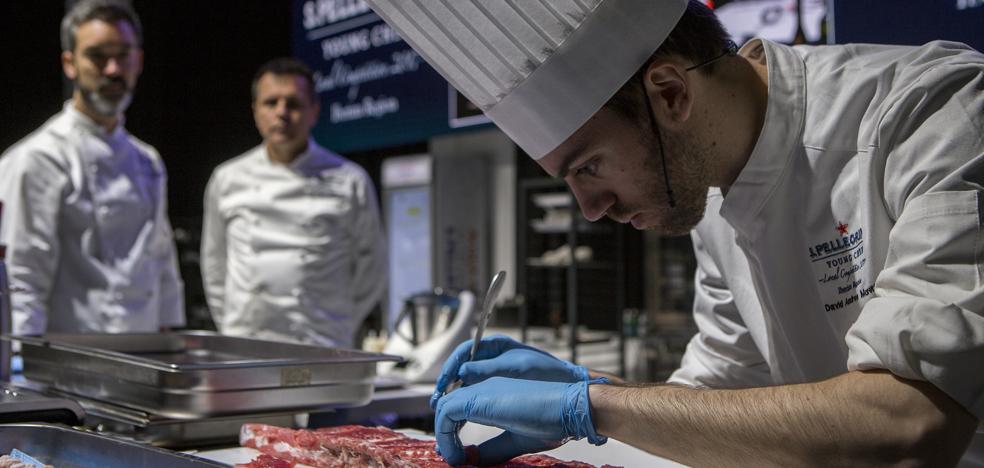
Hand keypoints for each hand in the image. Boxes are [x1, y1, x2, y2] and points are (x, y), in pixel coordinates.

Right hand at [431, 335, 588, 408]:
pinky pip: (477, 396)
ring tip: (447, 417)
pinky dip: (467, 407)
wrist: (575, 393)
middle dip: (447, 387)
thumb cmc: (551, 375)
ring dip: (455, 399)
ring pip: (466, 385)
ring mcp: (497, 375)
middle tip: (437, 405)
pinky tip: (463, 421)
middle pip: (460, 370)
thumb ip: (489, 370)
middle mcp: (493, 359)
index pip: (463, 353)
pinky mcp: (501, 391)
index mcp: (496, 347)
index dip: (449, 369)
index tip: (442, 386)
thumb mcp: (518, 369)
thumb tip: (462, 374)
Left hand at [434, 376, 607, 464]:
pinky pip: (446, 413)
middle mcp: (484, 387)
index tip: (455, 454)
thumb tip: (470, 459)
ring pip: (444, 407)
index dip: (451, 430)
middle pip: (448, 404)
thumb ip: (492, 449)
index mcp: (494, 394)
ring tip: (454, 458)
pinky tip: (457, 456)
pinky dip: (445, 435)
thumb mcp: (516, 440)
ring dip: (443, 436)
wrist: (571, 407)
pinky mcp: (479, 397)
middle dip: (443, 432)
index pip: (460, 406)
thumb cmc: (553, 420)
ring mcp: (481, 390)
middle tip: (450, 457)